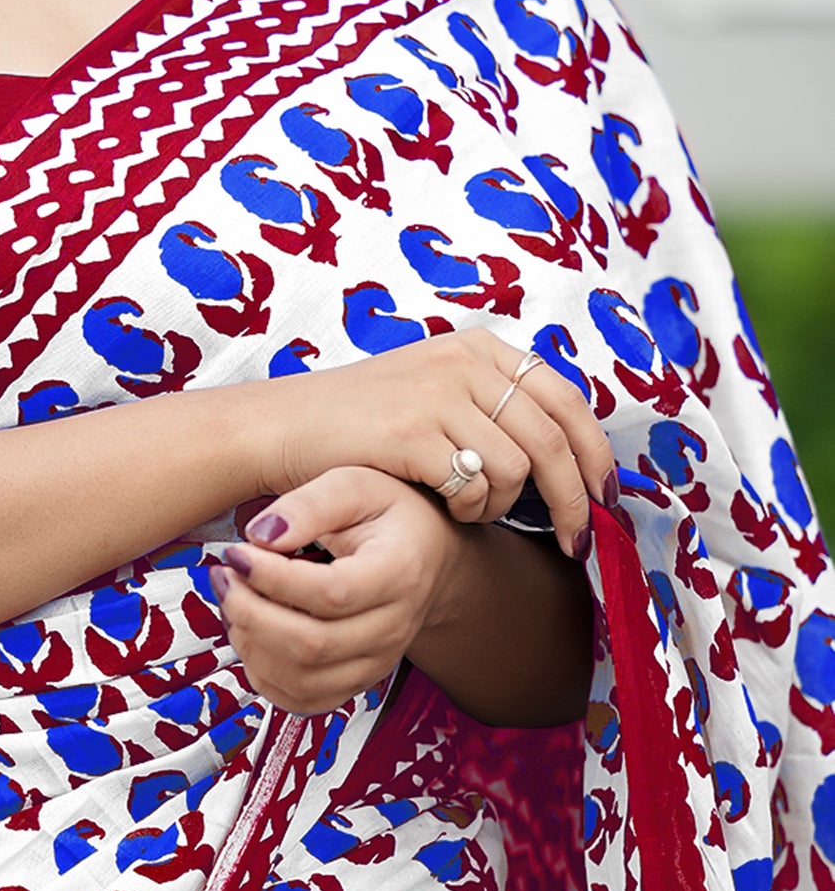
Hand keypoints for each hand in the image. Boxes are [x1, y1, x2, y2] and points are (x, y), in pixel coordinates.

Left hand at [210, 465, 463, 715]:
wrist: (427, 552)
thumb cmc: (389, 513)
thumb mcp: (355, 484)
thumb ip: (309, 504)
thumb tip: (261, 535)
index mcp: (399, 573)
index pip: (330, 594)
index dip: (272, 579)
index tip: (237, 552)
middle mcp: (393, 627)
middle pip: (312, 646)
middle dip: (250, 613)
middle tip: (226, 576)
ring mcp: (377, 661)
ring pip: (303, 681)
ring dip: (251, 645)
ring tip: (235, 601)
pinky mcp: (356, 681)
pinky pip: (303, 700)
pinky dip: (264, 675)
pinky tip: (251, 634)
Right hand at [257, 326, 613, 555]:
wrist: (284, 427)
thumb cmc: (361, 421)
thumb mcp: (434, 390)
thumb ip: (493, 407)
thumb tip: (573, 458)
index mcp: (477, 347)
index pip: (567, 398)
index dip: (596, 453)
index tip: (605, 497)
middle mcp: (464, 362)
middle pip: (554, 439)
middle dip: (576, 501)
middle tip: (578, 543)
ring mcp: (438, 394)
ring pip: (518, 469)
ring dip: (505, 507)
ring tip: (475, 512)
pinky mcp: (413, 432)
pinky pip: (475, 488)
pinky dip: (469, 511)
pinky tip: (446, 509)